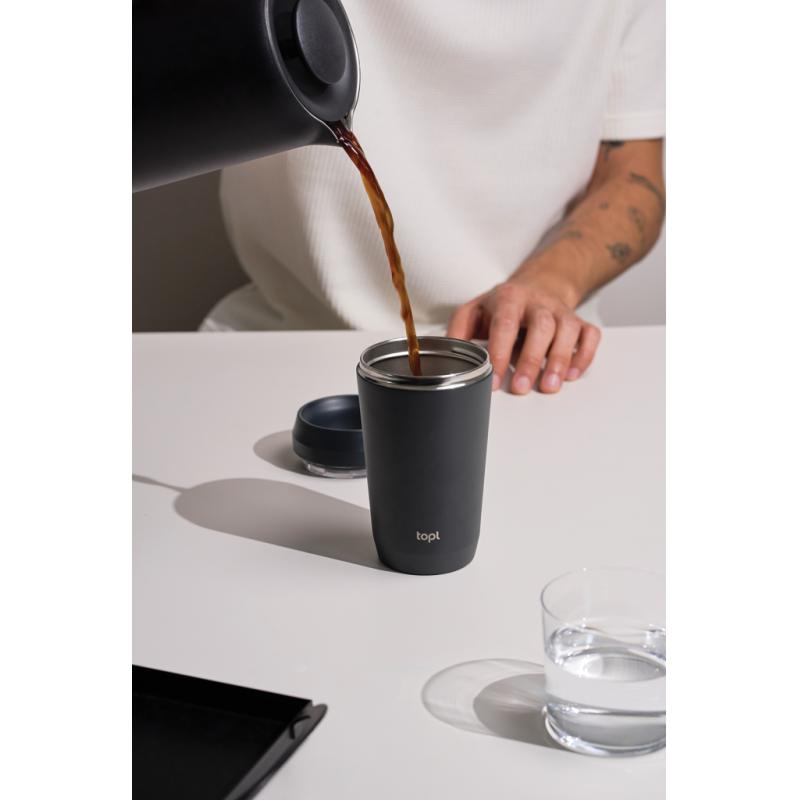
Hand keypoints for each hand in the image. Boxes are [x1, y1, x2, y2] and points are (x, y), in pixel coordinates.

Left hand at [446, 275, 600, 394]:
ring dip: (559, 360)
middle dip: (531, 359)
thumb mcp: (473, 311)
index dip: (499, 353)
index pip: (505, 324)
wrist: (539, 284)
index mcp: (509, 298)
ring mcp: (561, 312)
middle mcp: (538, 303)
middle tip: (521, 388)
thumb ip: (458, 332)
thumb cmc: (502, 306)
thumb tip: (445, 356)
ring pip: (567, 330)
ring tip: (549, 386)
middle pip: (540, 326)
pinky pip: (589, 336)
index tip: (493, 380)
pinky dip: (584, 355)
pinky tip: (572, 374)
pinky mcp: (579, 322)